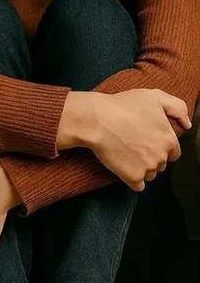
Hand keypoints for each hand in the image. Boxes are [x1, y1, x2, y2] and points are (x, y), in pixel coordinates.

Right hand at [60, 89, 189, 191]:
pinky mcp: (133, 177)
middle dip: (150, 157)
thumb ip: (177, 108)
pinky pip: (138, 186)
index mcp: (169, 139)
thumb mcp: (154, 96)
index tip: (146, 141)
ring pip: (150, 175)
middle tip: (133, 145)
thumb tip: (187, 124)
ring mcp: (148, 168)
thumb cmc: (122, 105)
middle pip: (161, 164)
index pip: (173, 152)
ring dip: (141, 168)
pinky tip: (124, 167)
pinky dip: (132, 179)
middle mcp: (161, 155)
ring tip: (126, 154)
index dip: (160, 147)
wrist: (97, 120)